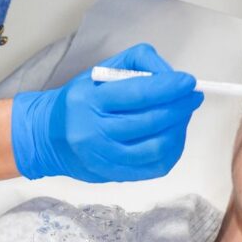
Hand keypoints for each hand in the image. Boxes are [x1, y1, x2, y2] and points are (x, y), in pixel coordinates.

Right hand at [11, 42, 202, 181]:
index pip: (137, 93)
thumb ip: (135, 66)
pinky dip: (170, 152)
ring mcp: (103, 157)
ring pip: (154, 148)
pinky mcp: (111, 175)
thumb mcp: (99, 71)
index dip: (168, 87)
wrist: (48, 135)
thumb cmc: (79, 98)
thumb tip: (170, 76)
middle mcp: (94, 130)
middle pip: (150, 121)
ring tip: (183, 116)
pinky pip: (151, 168)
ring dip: (178, 130)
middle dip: (179, 108)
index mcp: (90, 99)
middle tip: (193, 97)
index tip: (188, 82)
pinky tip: (173, 137)